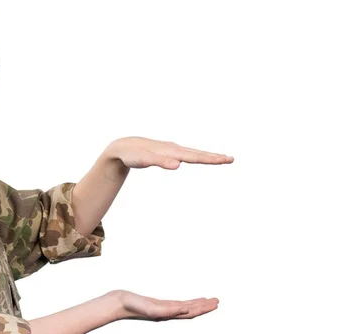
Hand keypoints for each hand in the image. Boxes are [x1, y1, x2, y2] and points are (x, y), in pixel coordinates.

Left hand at [107, 136, 233, 169]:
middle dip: (214, 157)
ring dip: (208, 156)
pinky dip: (198, 156)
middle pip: (197, 154)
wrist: (123, 146)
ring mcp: (172, 150)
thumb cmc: (133, 154)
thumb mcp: (144, 160)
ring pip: (194, 153)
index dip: (209, 159)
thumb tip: (178, 166)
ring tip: (223, 158)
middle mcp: (174, 149)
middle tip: (231, 159)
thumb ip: (161, 162)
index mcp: (171, 151)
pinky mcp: (168, 152)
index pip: (194, 156)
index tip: (224, 160)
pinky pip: (187, 154)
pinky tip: (201, 157)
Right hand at [113, 290, 218, 320]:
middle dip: (204, 306)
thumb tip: (186, 310)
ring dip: (196, 304)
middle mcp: (168, 312)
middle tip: (217, 300)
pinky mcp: (157, 304)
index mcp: (168, 314)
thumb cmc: (133, 306)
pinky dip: (185, 302)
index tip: (215, 303)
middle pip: (190, 310)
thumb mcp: (152, 308)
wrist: (118, 303)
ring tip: (208, 300)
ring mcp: (163, 309)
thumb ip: (169, 310)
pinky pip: (175, 304)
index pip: (191, 312)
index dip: (204, 308)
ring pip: (184, 307)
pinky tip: (187, 302)